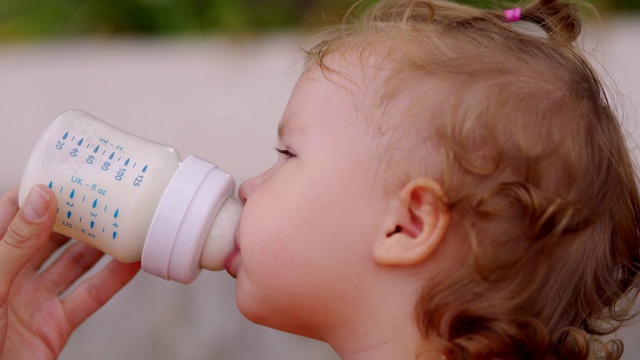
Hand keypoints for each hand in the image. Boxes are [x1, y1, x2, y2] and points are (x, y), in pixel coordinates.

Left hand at [0, 185, 139, 358]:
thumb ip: (15, 243)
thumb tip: (41, 197)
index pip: (13, 212)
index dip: (39, 190)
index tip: (68, 171)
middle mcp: (12, 275)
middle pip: (50, 235)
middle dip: (78, 213)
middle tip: (105, 192)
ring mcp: (35, 300)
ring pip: (74, 263)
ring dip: (100, 244)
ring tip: (125, 219)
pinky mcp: (56, 325)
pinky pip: (90, 296)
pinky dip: (114, 280)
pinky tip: (132, 262)